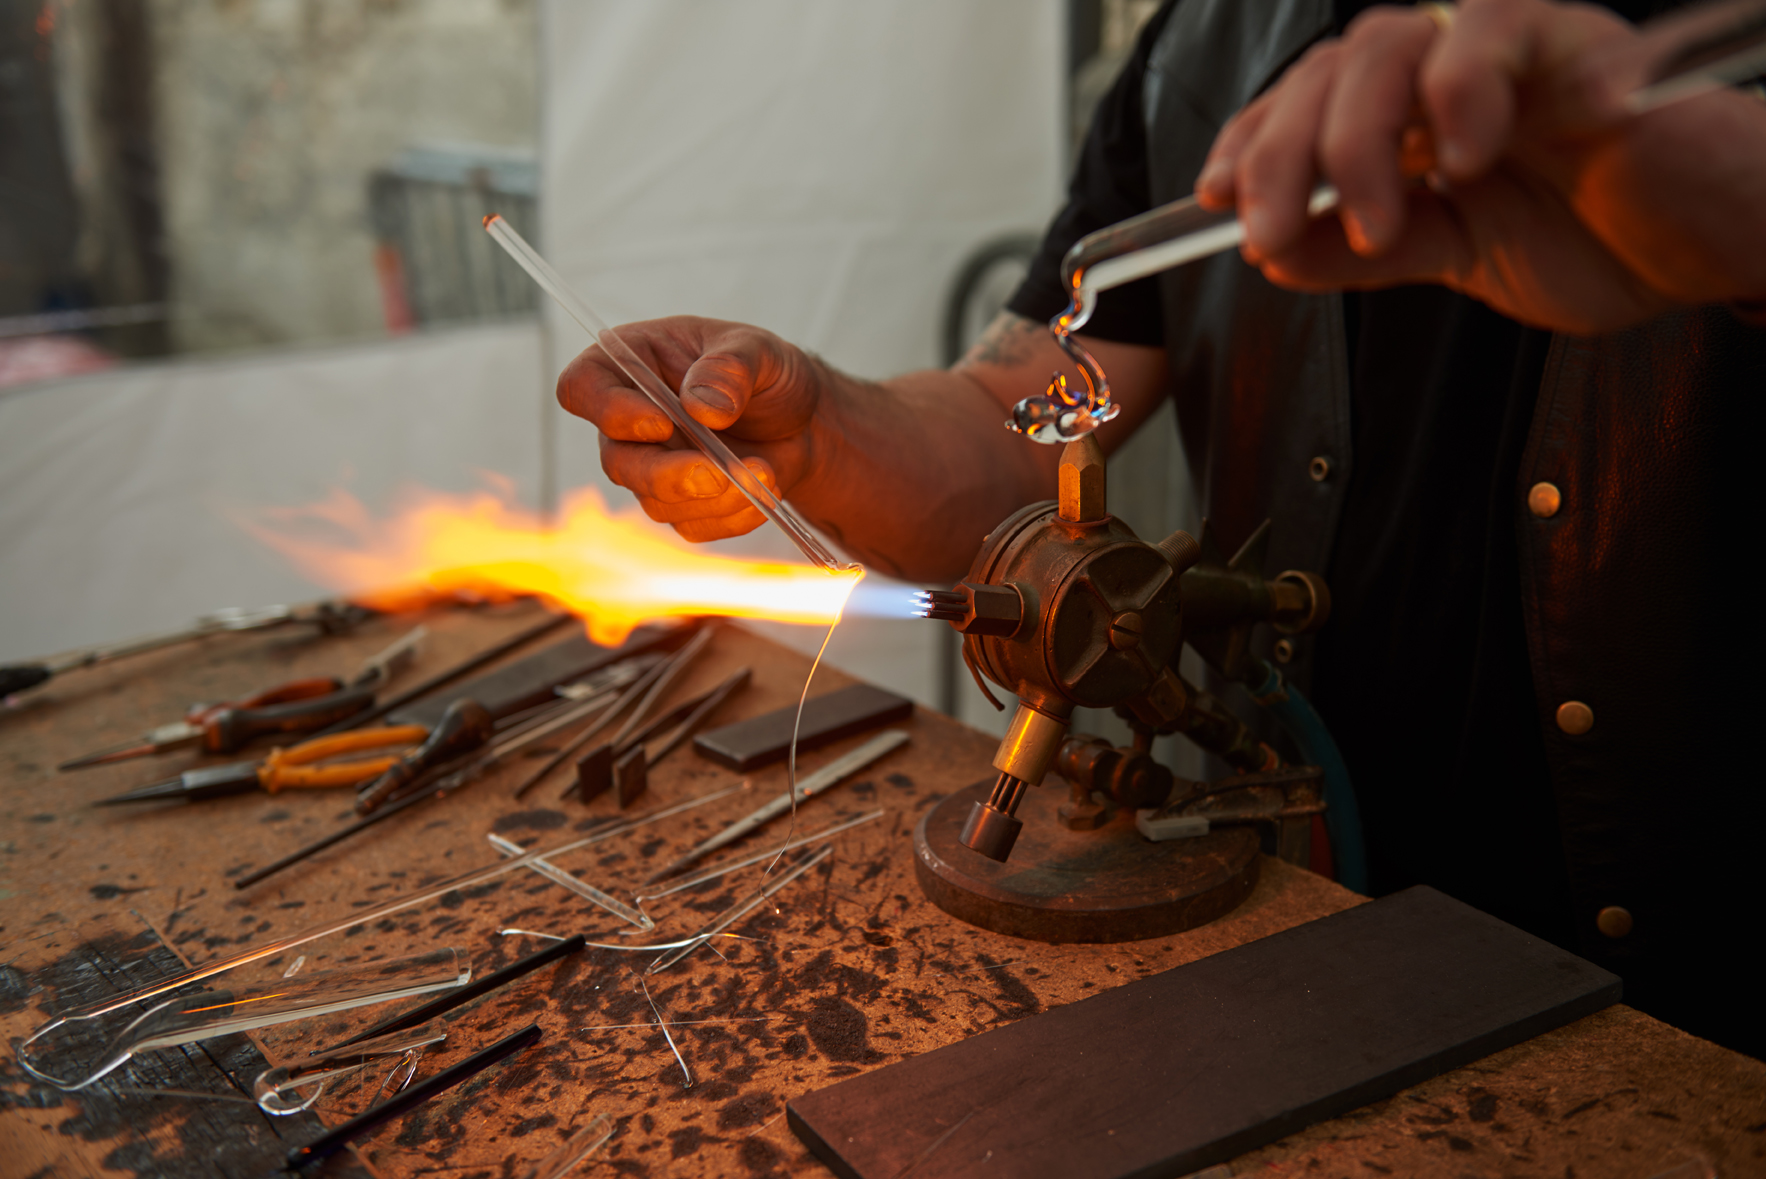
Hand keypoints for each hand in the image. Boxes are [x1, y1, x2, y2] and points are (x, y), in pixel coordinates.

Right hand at [556, 316, 827, 541]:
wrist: (801, 420)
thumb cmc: (767, 373)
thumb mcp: (759, 350)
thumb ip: (731, 368)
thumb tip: (703, 406)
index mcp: (632, 363)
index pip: (582, 387)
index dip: (608, 411)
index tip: (661, 422)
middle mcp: (629, 419)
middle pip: (616, 461)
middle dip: (668, 474)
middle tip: (718, 473)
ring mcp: (651, 466)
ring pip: (655, 501)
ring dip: (714, 497)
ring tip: (763, 470)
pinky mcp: (681, 504)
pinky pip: (692, 525)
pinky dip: (733, 515)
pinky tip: (764, 489)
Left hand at [1194, 0, 1765, 332]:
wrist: (1714, 248)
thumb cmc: (1600, 241)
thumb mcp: (1456, 261)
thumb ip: (1366, 254)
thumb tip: (1273, 253)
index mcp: (1412, 117)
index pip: (1309, 103)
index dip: (1252, 141)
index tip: (1211, 196)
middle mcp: (1448, 72)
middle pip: (1332, 71)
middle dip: (1283, 153)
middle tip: (1269, 231)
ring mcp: (1509, 52)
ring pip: (1393, 42)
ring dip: (1360, 135)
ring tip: (1379, 219)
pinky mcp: (1580, 43)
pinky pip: (1501, 28)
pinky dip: (1466, 89)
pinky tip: (1465, 158)